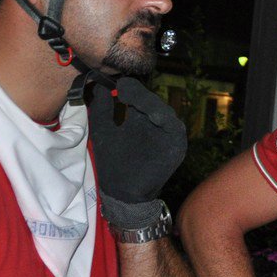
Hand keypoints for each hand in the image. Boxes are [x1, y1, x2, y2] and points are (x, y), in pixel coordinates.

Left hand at [87, 77, 186, 228]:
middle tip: (123, 86)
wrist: (122, 194)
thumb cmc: (113, 164)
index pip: (140, 97)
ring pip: (164, 112)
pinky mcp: (177, 147)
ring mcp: (169, 135)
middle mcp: (158, 124)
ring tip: (133, 96)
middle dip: (139, 93)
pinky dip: (163, 119)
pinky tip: (150, 114)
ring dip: (149, 103)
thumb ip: (101, 110)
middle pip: (152, 102)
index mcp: (143, 118)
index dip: (131, 88)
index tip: (117, 82)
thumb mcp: (103, 131)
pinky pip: (174, 128)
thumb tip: (100, 86)